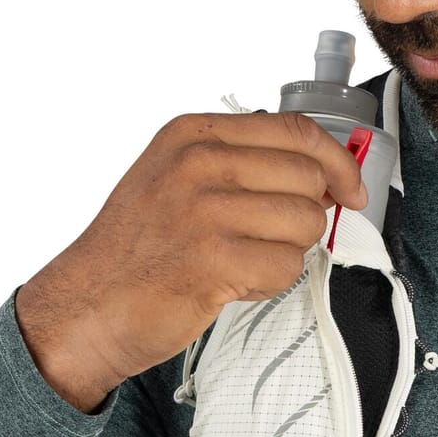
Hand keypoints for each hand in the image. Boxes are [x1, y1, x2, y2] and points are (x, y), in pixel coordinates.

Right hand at [15, 108, 370, 405]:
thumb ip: (241, 162)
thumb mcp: (175, 177)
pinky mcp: (213, 261)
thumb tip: (322, 170)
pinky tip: (233, 282)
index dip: (338, 163)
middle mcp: (198, 164)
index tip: (350, 190)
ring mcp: (204, 211)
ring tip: (241, 260)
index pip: (298, 130)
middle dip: (305, 217)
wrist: (87, 305)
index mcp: (193, 135)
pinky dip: (270, 282)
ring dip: (286, 251)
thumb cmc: (137, 249)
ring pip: (305, 223)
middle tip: (266, 239)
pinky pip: (287, 267)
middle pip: (310, 179)